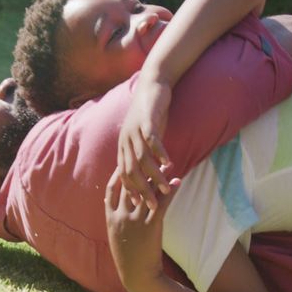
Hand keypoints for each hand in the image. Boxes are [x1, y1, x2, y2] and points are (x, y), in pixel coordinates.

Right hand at [104, 168, 180, 290]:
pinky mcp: (150, 227)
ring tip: (168, 165)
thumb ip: (117, 222)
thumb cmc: (128, 259)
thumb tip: (123, 209)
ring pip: (147, 192)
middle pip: (131, 186)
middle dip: (141, 170)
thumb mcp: (117, 238)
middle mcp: (121, 216)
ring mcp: (135, 221)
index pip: (111, 190)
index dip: (117, 175)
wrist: (137, 276)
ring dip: (159, 177)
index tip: (124, 163)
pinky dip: (170, 192)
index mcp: (110, 219)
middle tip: (150, 157)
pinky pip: (161, 204)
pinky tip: (178, 183)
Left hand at [118, 76, 172, 210]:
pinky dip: (159, 153)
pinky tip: (169, 162)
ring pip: (142, 159)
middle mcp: (125, 140)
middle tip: (152, 206)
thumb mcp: (144, 136)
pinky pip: (151, 140)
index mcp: (123, 146)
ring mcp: (135, 130)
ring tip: (166, 188)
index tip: (140, 206)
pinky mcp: (147, 120)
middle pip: (131, 171)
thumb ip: (145, 154)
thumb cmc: (150, 113)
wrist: (152, 85)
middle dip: (142, 190)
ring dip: (154, 175)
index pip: (123, 174)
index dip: (131, 191)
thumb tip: (151, 172)